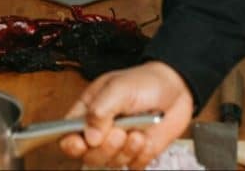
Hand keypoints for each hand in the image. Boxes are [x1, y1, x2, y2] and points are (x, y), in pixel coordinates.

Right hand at [59, 61, 193, 168]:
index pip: (67, 133)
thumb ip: (101, 110)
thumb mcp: (119, 88)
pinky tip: (145, 137)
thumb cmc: (145, 81)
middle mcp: (101, 129)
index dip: (70, 142)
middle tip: (119, 132)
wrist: (177, 88)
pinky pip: (133, 166)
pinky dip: (140, 155)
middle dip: (105, 148)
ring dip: (125, 150)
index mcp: (89, 110)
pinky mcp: (137, 152)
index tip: (80, 143)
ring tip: (136, 132)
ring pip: (111, 162)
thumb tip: (89, 137)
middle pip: (88, 154)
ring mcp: (119, 143)